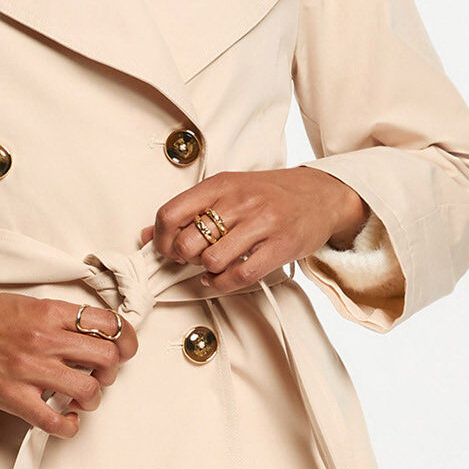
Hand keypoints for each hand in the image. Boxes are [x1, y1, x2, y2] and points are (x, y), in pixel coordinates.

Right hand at [0, 290, 139, 437]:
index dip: (125, 340)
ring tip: (80, 396)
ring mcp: (29, 369)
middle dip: (111, 371)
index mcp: (50, 312)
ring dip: (92, 398)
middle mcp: (44, 339)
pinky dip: (70, 425)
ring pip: (89, 390)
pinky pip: (56, 421)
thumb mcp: (30, 303)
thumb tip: (95, 334)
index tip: (123, 349)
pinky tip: (66, 417)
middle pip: (107, 359)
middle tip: (99, 374)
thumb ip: (62, 317)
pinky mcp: (14, 397)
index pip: (109, 325)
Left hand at [141, 168, 365, 292]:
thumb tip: (146, 236)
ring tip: (211, 268)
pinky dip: (222, 284)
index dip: (160, 239)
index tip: (166, 248)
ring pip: (212, 260)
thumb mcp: (229, 190)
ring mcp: (261, 224)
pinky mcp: (280, 247)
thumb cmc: (270, 194)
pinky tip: (220, 279)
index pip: (170, 213)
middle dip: (184, 258)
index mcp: (221, 184)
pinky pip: (239, 276)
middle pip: (188, 242)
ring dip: (205, 271)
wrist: (321, 194)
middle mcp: (239, 201)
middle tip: (192, 258)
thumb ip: (190, 210)